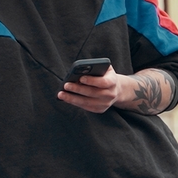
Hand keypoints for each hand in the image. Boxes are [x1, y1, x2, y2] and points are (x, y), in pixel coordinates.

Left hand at [57, 67, 174, 115]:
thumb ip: (95, 68)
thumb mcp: (104, 69)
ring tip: (61, 94)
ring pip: (87, 102)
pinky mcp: (100, 109)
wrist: (116, 89)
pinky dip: (75, 103)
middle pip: (92, 93)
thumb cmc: (106, 76)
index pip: (103, 82)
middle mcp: (111, 94)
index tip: (81, 78)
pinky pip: (86, 107)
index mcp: (113, 81)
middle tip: (65, 85)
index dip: (92, 81)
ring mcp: (106, 104)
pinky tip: (66, 98)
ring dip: (72, 98)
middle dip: (78, 89)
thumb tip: (79, 71)